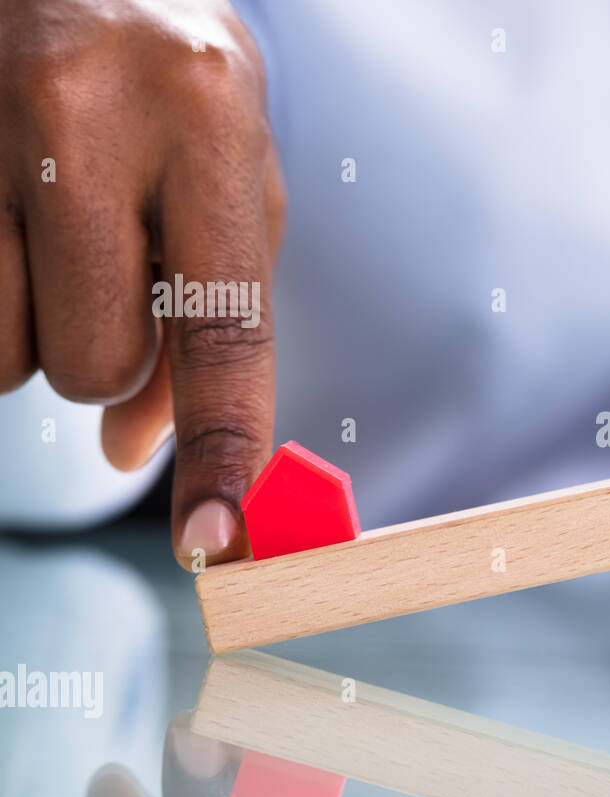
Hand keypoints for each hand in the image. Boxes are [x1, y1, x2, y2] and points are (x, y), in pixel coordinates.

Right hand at [0, 0, 284, 566]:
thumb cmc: (172, 86)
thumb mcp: (230, 175)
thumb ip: (213, 314)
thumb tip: (142, 451)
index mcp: (208, 121)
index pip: (223, 328)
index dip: (221, 446)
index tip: (216, 540)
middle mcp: (88, 116)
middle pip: (92, 363)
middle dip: (106, 361)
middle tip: (105, 270)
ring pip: (2, 353)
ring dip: (34, 331)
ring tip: (51, 229)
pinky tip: (7, 225)